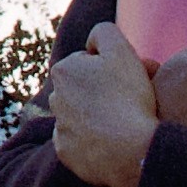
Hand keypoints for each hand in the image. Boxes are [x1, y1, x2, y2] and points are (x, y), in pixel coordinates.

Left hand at [47, 26, 162, 186]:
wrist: (132, 150)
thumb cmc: (128, 97)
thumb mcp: (121, 50)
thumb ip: (103, 33)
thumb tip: (90, 43)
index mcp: (63, 71)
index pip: (88, 62)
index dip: (110, 68)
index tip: (126, 80)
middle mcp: (54, 99)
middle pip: (82, 89)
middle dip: (100, 91)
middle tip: (127, 100)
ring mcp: (59, 128)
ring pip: (81, 115)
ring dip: (96, 115)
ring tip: (122, 121)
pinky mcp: (66, 153)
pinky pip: (80, 142)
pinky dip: (93, 140)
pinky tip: (112, 141)